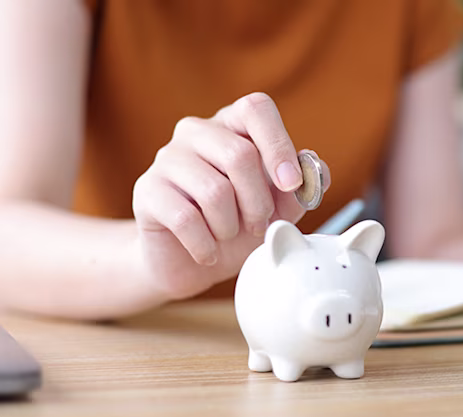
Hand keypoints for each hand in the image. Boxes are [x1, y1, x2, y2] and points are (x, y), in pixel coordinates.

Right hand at [132, 92, 328, 300]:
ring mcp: (167, 158)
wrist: (189, 262)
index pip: (256, 108)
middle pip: (239, 154)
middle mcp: (196, 132)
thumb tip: (314, 170)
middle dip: (259, 202)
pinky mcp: (147, 190)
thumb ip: (301, 187)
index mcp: (232, 125)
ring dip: (232, 226)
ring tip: (229, 236)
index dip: (278, 145)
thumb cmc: (238, 226)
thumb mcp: (280, 209)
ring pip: (214, 191)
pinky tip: (208, 252)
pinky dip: (206, 245)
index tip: (290, 185)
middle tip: (260, 225)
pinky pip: (185, 218)